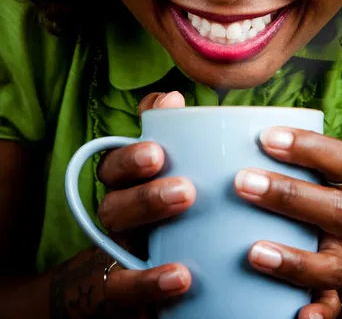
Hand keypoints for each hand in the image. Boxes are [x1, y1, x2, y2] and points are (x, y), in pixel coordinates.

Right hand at [96, 90, 194, 314]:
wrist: (149, 276)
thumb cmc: (170, 209)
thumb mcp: (174, 170)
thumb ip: (171, 133)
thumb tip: (173, 96)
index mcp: (128, 183)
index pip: (116, 163)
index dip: (131, 154)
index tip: (159, 150)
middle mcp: (119, 212)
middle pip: (113, 199)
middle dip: (145, 191)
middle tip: (185, 188)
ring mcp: (120, 248)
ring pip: (114, 233)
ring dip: (146, 221)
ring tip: (186, 217)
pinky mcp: (126, 286)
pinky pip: (125, 286)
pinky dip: (148, 282)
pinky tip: (181, 277)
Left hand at [234, 128, 341, 318]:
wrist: (332, 240)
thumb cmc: (296, 187)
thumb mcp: (289, 161)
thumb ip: (243, 135)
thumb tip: (173, 101)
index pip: (340, 159)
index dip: (309, 147)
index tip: (266, 136)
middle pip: (333, 208)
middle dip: (288, 195)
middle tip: (242, 183)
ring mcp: (340, 258)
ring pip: (329, 264)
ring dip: (293, 259)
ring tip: (252, 252)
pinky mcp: (329, 292)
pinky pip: (326, 307)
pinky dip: (314, 313)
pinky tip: (295, 314)